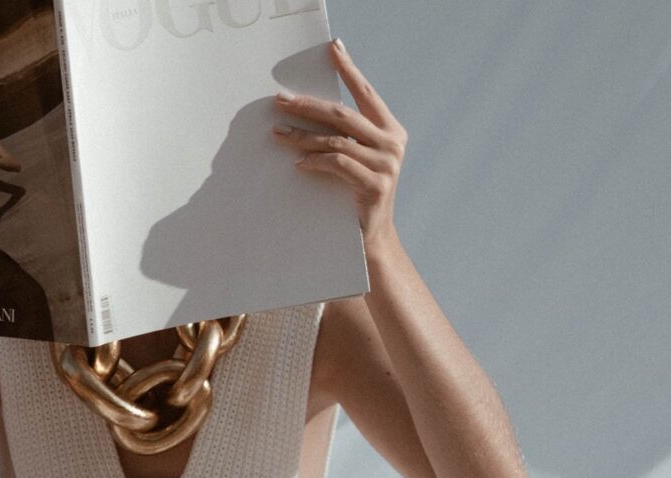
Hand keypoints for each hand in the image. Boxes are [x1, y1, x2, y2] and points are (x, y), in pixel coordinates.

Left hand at [271, 38, 403, 243]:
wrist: (371, 237)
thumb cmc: (357, 194)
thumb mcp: (358, 159)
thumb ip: (346, 136)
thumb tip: (308, 108)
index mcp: (391, 130)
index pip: (366, 92)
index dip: (349, 69)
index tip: (333, 48)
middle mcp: (393, 143)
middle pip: (343, 114)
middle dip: (308, 105)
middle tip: (280, 100)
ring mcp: (386, 164)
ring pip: (336, 139)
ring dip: (302, 135)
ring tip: (277, 133)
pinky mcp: (375, 185)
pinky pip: (338, 163)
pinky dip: (314, 161)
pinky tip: (298, 163)